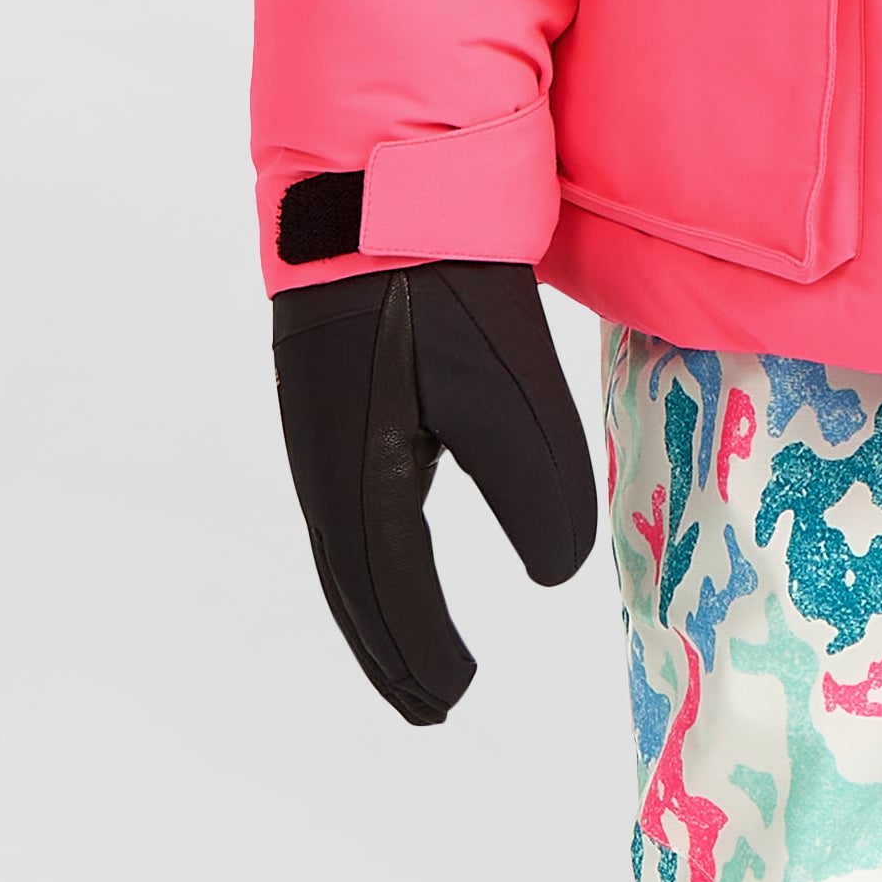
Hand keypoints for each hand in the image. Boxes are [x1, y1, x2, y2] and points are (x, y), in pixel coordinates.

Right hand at [271, 261, 599, 722]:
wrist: (380, 176)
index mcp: (356, 477)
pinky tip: (398, 531)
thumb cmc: (438, 285)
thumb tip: (556, 573)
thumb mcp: (506, 387)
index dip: (421, 651)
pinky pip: (355, 492)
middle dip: (392, 648)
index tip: (454, 700)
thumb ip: (536, 488)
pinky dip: (376, 541)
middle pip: (354, 583)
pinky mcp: (341, 379)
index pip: (387, 594)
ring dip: (380, 600)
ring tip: (416, 646)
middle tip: (430, 705)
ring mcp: (325, 417)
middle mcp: (326, 459)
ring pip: (350, 540)